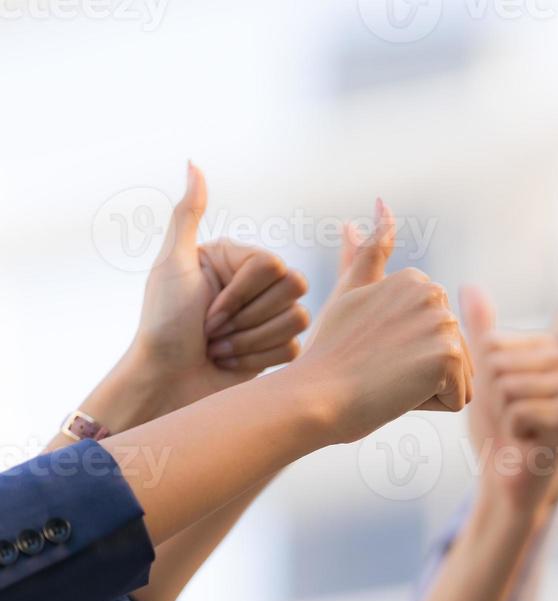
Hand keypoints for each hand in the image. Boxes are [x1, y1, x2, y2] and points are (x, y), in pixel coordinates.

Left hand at [128, 163, 310, 409]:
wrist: (167, 383)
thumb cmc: (163, 325)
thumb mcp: (172, 265)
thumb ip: (187, 215)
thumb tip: (193, 163)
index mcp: (236, 260)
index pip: (273, 265)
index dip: (242, 293)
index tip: (206, 309)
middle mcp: (256, 285)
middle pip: (293, 289)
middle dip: (247, 317)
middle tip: (212, 329)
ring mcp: (269, 316)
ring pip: (298, 319)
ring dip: (250, 341)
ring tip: (219, 347)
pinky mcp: (278, 348)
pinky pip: (295, 348)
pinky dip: (258, 360)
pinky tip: (230, 363)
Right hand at [286, 200, 472, 443]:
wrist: (313, 395)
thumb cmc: (327, 355)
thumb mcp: (350, 293)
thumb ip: (369, 253)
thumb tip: (383, 201)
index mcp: (416, 281)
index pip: (435, 340)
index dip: (403, 355)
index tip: (371, 350)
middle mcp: (434, 294)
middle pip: (453, 357)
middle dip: (421, 375)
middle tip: (378, 369)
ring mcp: (442, 323)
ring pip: (460, 379)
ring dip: (428, 392)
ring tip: (388, 381)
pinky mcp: (448, 356)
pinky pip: (461, 399)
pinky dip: (432, 407)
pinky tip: (400, 393)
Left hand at [463, 285, 557, 510]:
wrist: (511, 475)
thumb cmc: (498, 425)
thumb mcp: (484, 374)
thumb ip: (482, 331)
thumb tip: (469, 285)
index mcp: (550, 346)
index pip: (493, 346)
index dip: (484, 379)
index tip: (503, 400)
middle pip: (500, 366)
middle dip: (493, 399)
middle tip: (511, 418)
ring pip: (508, 388)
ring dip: (502, 417)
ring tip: (520, 428)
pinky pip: (518, 412)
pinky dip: (513, 432)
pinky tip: (529, 440)